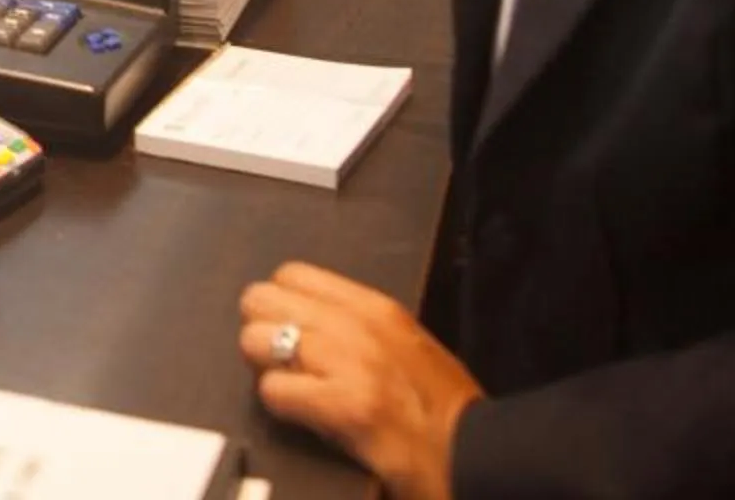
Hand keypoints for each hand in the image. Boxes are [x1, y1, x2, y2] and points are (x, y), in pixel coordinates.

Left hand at [239, 262, 482, 499]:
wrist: (479, 459)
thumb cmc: (444, 411)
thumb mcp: (405, 346)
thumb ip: (356, 327)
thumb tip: (305, 323)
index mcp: (375, 307)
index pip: (291, 274)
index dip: (280, 306)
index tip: (290, 332)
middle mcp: (357, 325)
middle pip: (261, 298)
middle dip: (262, 332)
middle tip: (284, 363)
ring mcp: (349, 364)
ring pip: (256, 340)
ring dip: (266, 369)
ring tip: (294, 391)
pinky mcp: (344, 407)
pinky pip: (273, 390)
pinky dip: (279, 405)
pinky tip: (303, 417)